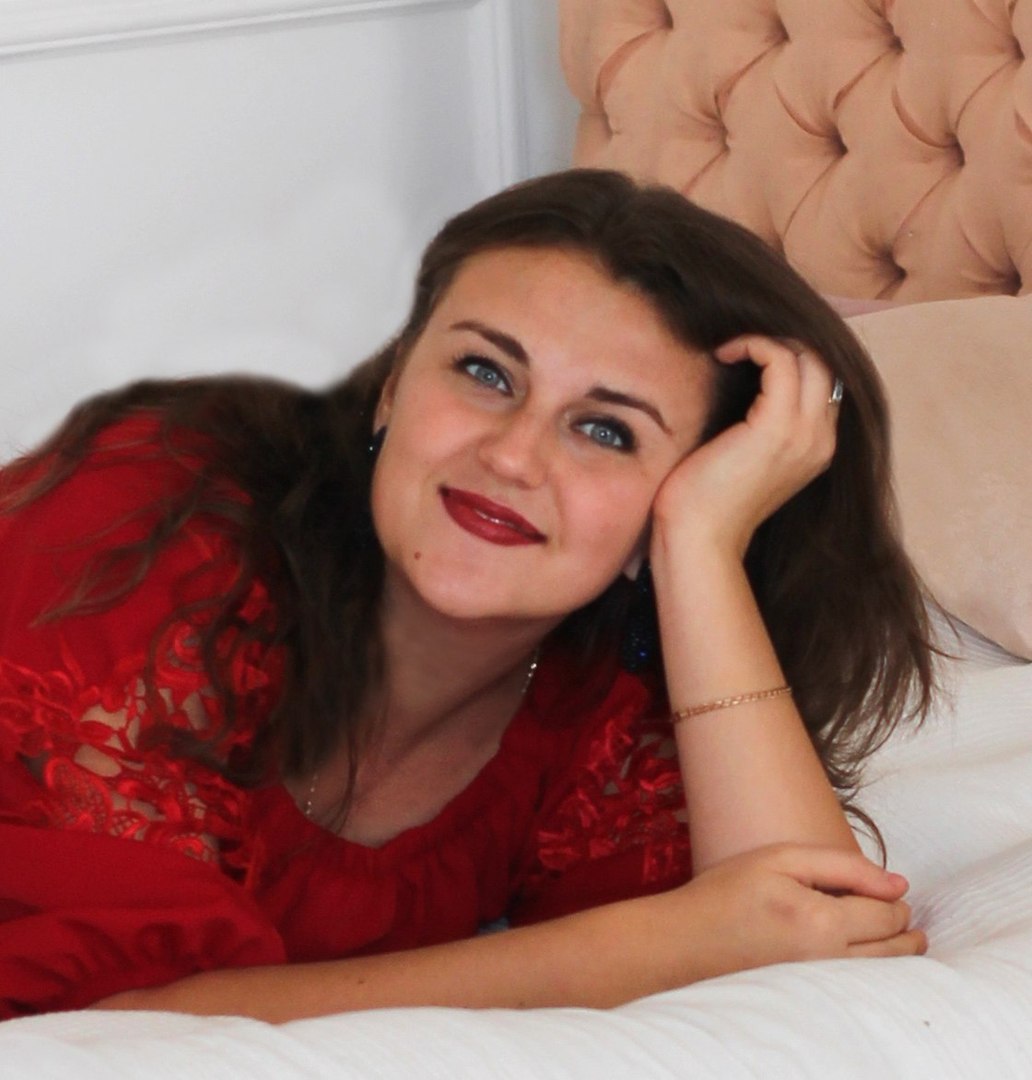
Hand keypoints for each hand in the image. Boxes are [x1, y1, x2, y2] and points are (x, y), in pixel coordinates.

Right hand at [646, 843, 925, 987]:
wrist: (685, 942)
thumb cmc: (728, 893)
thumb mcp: (781, 859)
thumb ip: (843, 866)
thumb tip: (898, 884)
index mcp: (822, 923)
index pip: (887, 914)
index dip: (895, 899)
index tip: (892, 890)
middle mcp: (828, 962)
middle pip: (894, 951)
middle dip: (906, 929)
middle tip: (905, 915)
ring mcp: (821, 988)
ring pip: (884, 976)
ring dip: (898, 954)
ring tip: (899, 937)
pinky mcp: (811, 1001)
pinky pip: (860, 989)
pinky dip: (874, 972)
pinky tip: (868, 959)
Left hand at [652, 336, 838, 559]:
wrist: (699, 539)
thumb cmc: (707, 502)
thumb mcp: (744, 457)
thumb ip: (758, 427)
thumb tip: (743, 384)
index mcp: (817, 447)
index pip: (823, 383)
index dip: (793, 358)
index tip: (751, 356)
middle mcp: (821, 439)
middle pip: (823, 364)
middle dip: (784, 343)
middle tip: (742, 347)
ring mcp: (804, 433)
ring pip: (808, 356)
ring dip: (767, 342)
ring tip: (730, 351)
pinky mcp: (776, 427)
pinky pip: (780, 359)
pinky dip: (754, 346)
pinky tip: (724, 354)